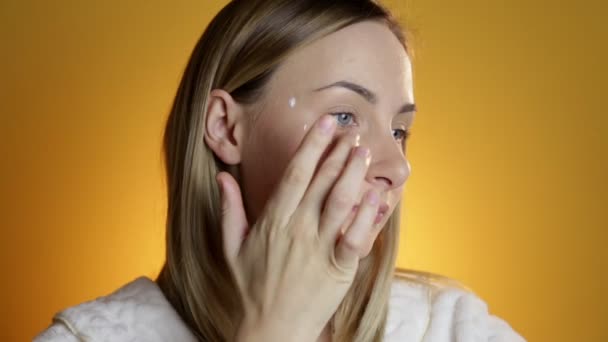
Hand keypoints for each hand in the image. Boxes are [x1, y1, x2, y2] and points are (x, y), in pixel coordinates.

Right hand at [217, 115, 383, 341]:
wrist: (270, 330)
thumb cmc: (250, 289)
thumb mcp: (231, 248)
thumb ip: (230, 210)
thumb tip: (223, 177)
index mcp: (273, 221)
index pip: (295, 173)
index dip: (312, 145)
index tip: (326, 123)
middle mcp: (297, 229)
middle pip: (322, 181)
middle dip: (338, 151)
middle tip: (352, 130)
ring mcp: (319, 248)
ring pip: (341, 201)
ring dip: (354, 173)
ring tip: (364, 151)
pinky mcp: (338, 269)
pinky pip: (356, 236)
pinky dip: (368, 214)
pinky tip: (377, 193)